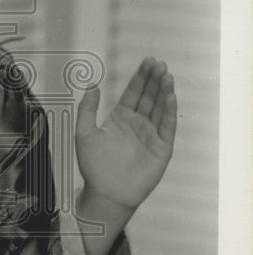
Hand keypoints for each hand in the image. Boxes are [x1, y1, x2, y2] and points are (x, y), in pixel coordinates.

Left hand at [75, 57, 176, 210]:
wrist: (105, 193)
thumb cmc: (93, 166)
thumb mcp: (84, 133)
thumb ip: (87, 109)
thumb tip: (92, 84)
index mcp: (121, 118)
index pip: (134, 92)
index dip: (141, 77)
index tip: (148, 61)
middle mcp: (138, 124)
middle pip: (149, 97)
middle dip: (155, 80)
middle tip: (160, 64)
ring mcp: (151, 135)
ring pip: (160, 109)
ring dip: (164, 92)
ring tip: (167, 76)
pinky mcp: (161, 148)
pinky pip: (167, 127)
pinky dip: (170, 111)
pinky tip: (170, 96)